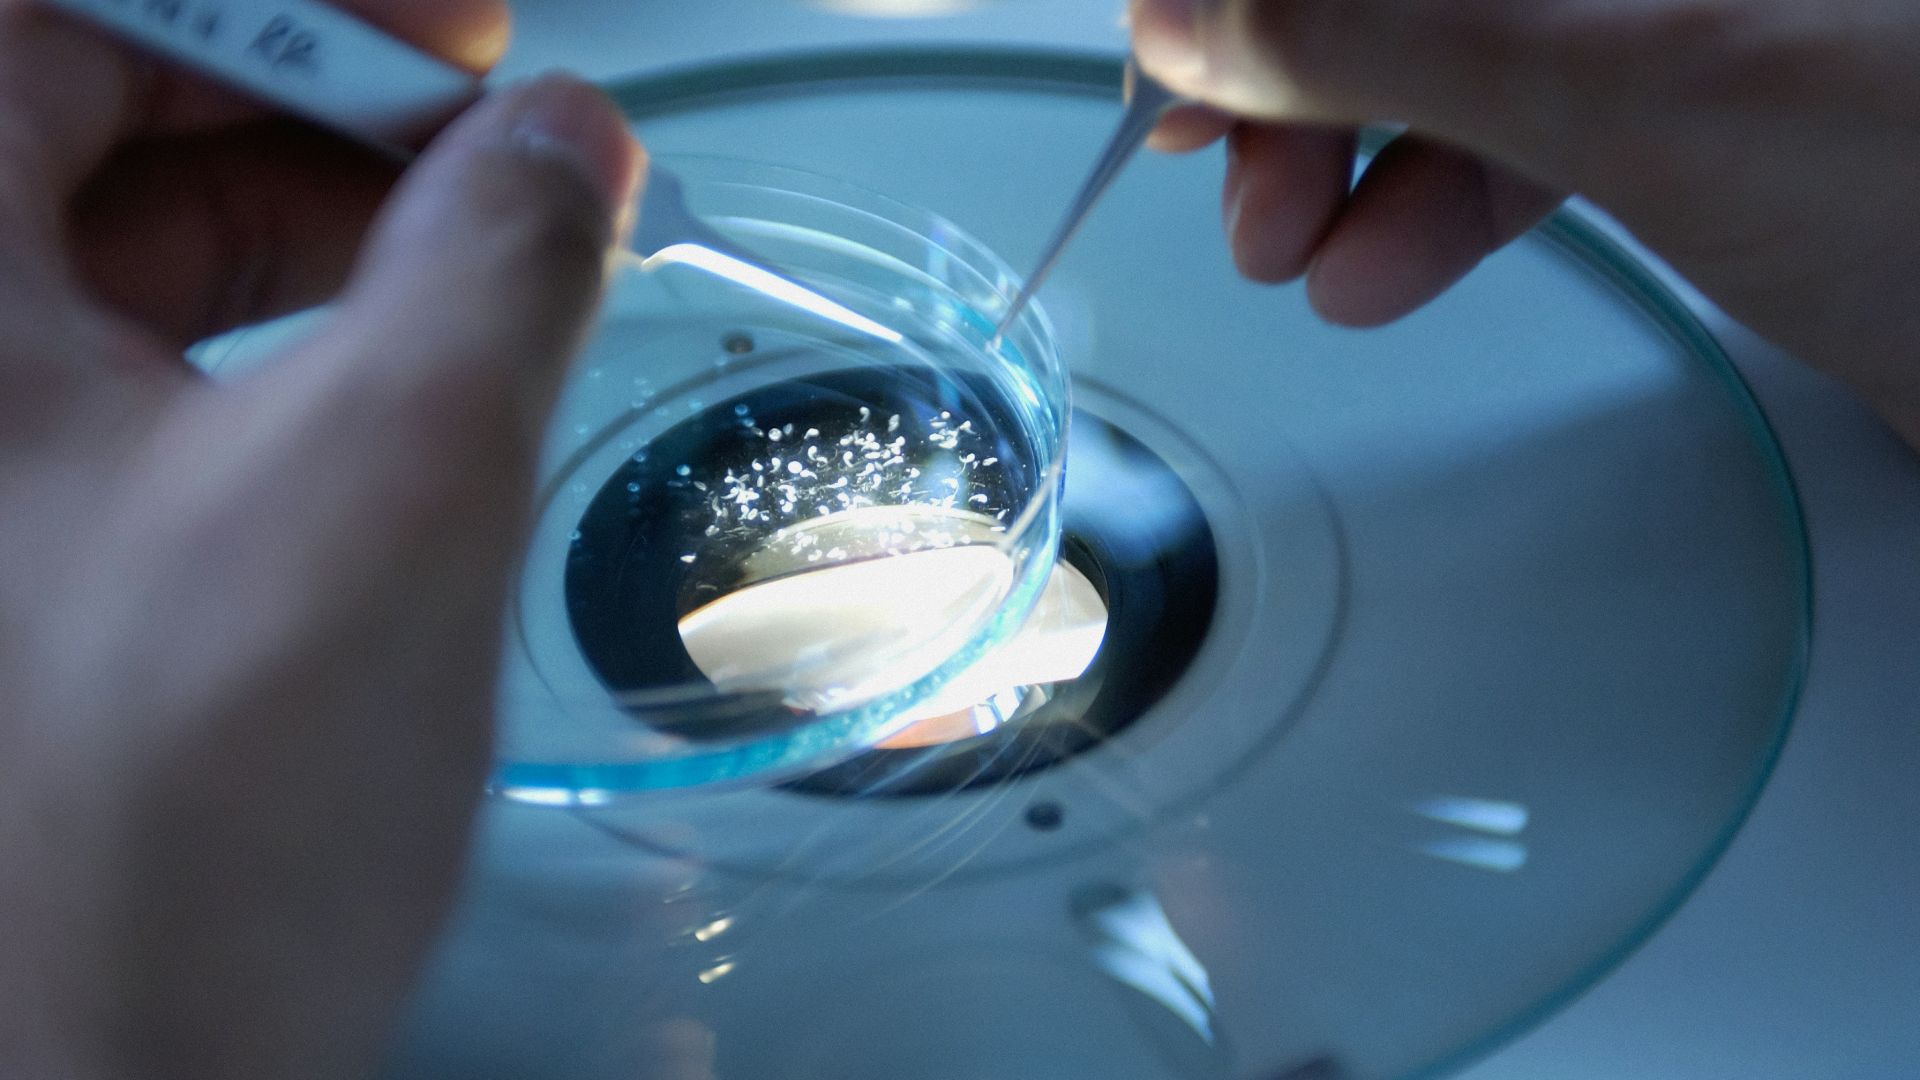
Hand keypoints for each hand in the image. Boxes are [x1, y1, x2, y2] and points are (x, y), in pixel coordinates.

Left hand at [0, 2, 642, 1076]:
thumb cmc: (182, 824)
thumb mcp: (393, 491)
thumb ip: (496, 265)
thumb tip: (568, 136)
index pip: (56, 14)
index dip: (283, 3)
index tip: (460, 47)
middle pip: (83, 99)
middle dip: (309, 101)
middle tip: (489, 153)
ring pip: (113, 229)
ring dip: (307, 215)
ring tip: (475, 272)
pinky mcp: (5, 527)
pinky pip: (127, 351)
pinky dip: (274, 325)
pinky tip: (394, 374)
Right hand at [1131, 0, 1919, 447]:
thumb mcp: (1641, 79)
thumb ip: (1394, 29)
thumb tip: (1197, 18)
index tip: (1176, 39)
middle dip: (1297, 58)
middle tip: (1214, 161)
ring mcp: (1676, 10)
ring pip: (1459, 36)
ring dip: (1346, 142)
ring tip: (1286, 248)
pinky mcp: (1701, 90)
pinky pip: (1527, 108)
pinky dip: (1438, 188)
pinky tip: (1379, 267)